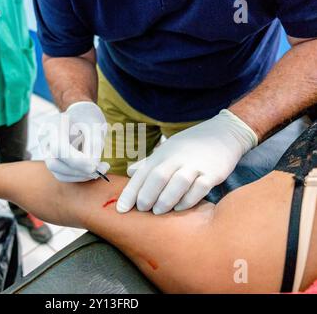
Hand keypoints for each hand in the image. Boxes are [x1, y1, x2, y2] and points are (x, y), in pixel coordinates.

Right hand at [38, 101, 109, 181]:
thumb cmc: (88, 119)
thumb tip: (93, 167)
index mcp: (52, 125)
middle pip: (54, 164)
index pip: (59, 149)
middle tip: (102, 169)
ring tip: (102, 169)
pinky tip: (93, 170)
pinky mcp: (53, 163)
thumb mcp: (95, 125)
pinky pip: (63, 176)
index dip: (77, 161)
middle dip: (79, 171)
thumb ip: (94, 143)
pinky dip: (80, 176)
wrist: (80, 116)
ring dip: (82, 176)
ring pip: (59, 173)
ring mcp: (46, 153)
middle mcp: (44, 140)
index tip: (96, 166)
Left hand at [117, 110, 257, 214]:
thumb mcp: (167, 150)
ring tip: (158, 211)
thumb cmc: (190, 146)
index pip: (141, 174)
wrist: (224, 133)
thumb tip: (129, 171)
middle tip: (142, 210)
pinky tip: (179, 208)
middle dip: (147, 195)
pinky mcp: (212, 172)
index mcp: (162, 154)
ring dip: (166, 199)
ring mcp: (195, 165)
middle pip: (158, 177)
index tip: (120, 209)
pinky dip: (188, 199)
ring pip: (178, 182)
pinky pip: (199, 188)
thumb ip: (149, 163)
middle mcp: (177, 158)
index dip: (130, 192)